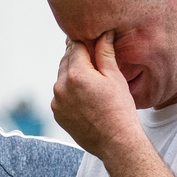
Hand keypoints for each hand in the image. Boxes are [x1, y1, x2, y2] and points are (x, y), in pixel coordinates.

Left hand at [51, 31, 142, 156]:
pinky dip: (70, 92)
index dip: (85, 42)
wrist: (116, 142)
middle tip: (94, 61)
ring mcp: (57, 101)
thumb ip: (105, 53)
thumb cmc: (120, 109)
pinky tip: (86, 98)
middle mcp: (61, 86)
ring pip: (62, 78)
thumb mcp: (115, 77)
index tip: (91, 41)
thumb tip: (104, 33)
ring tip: (92, 83)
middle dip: (78, 58)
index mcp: (76, 73)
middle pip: (66, 61)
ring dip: (73, 75)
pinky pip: (61, 95)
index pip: (75, 46)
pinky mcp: (57, 113)